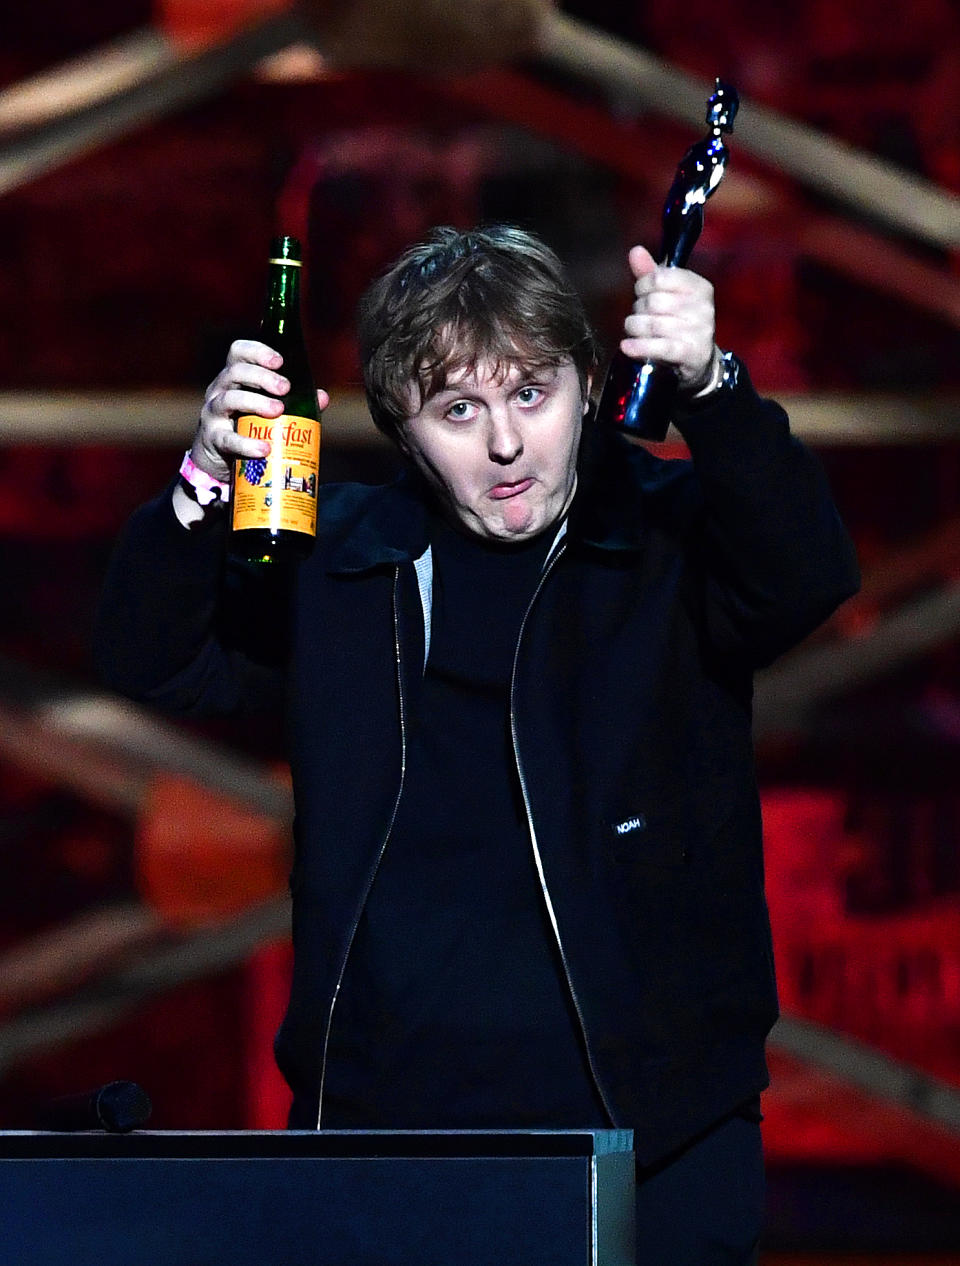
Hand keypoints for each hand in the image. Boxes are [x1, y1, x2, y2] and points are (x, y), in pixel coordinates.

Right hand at [190, 339, 329, 481]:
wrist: (219, 460)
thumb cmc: (247, 426)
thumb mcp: (267, 410)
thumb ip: (296, 402)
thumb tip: (322, 397)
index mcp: (234, 378)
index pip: (238, 352)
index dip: (257, 351)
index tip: (279, 361)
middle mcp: (220, 390)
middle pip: (236, 372)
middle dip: (262, 377)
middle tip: (285, 388)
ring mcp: (213, 414)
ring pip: (229, 399)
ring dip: (256, 402)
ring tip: (278, 411)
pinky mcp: (213, 439)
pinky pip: (228, 439)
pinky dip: (247, 444)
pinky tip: (265, 448)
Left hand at [620, 246, 717, 392]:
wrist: (698, 359)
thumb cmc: (679, 321)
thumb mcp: (667, 294)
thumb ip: (650, 273)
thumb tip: (635, 251)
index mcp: (699, 286)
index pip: (660, 277)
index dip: (643, 285)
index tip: (641, 293)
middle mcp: (703, 307)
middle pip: (653, 302)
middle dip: (638, 309)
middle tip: (640, 315)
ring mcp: (699, 331)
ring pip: (652, 325)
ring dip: (635, 328)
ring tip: (635, 330)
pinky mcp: (691, 354)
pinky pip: (660, 347)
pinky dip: (640, 347)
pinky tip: (627, 346)